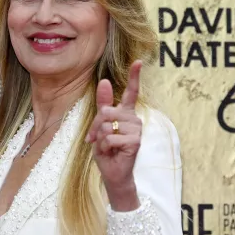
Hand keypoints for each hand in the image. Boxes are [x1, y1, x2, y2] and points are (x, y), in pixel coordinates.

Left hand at [85, 60, 142, 210]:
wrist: (113, 173)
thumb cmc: (107, 149)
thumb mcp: (100, 126)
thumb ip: (103, 104)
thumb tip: (103, 81)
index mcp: (126, 113)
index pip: (132, 92)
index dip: (134, 76)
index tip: (139, 61)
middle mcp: (133, 119)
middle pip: (106, 112)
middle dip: (95, 127)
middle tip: (97, 140)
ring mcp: (136, 130)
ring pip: (106, 125)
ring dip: (100, 139)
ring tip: (107, 148)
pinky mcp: (135, 141)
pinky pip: (109, 138)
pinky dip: (104, 147)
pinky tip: (111, 153)